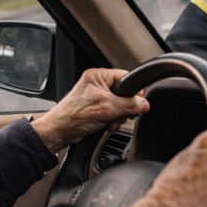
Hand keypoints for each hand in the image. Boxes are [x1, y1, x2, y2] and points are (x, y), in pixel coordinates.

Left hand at [30, 68, 149, 152]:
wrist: (61, 131)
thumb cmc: (75, 115)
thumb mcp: (109, 108)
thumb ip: (130, 104)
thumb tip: (144, 104)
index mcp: (99, 76)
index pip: (125, 77)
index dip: (134, 91)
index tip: (139, 102)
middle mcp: (97, 84)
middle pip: (124, 94)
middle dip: (124, 108)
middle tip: (120, 114)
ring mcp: (96, 97)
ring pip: (119, 105)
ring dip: (118, 117)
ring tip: (111, 122)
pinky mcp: (95, 109)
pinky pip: (111, 113)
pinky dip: (112, 121)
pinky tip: (107, 126)